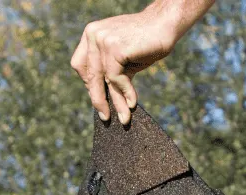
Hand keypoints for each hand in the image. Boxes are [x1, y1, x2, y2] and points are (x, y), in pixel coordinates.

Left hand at [71, 0, 214, 124]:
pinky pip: (116, 78)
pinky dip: (125, 93)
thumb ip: (113, 73)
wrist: (164, 25)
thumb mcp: (125, 60)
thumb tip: (108, 101)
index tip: (100, 99)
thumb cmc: (147, 43)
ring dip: (115, 102)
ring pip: (103, 79)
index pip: (81, 66)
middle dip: (98, 99)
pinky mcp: (114, 48)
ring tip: (124, 118)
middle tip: (106, 117)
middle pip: (89, 75)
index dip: (89, 85)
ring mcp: (102, 40)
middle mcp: (93, 35)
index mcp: (91, 35)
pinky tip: (133, 103)